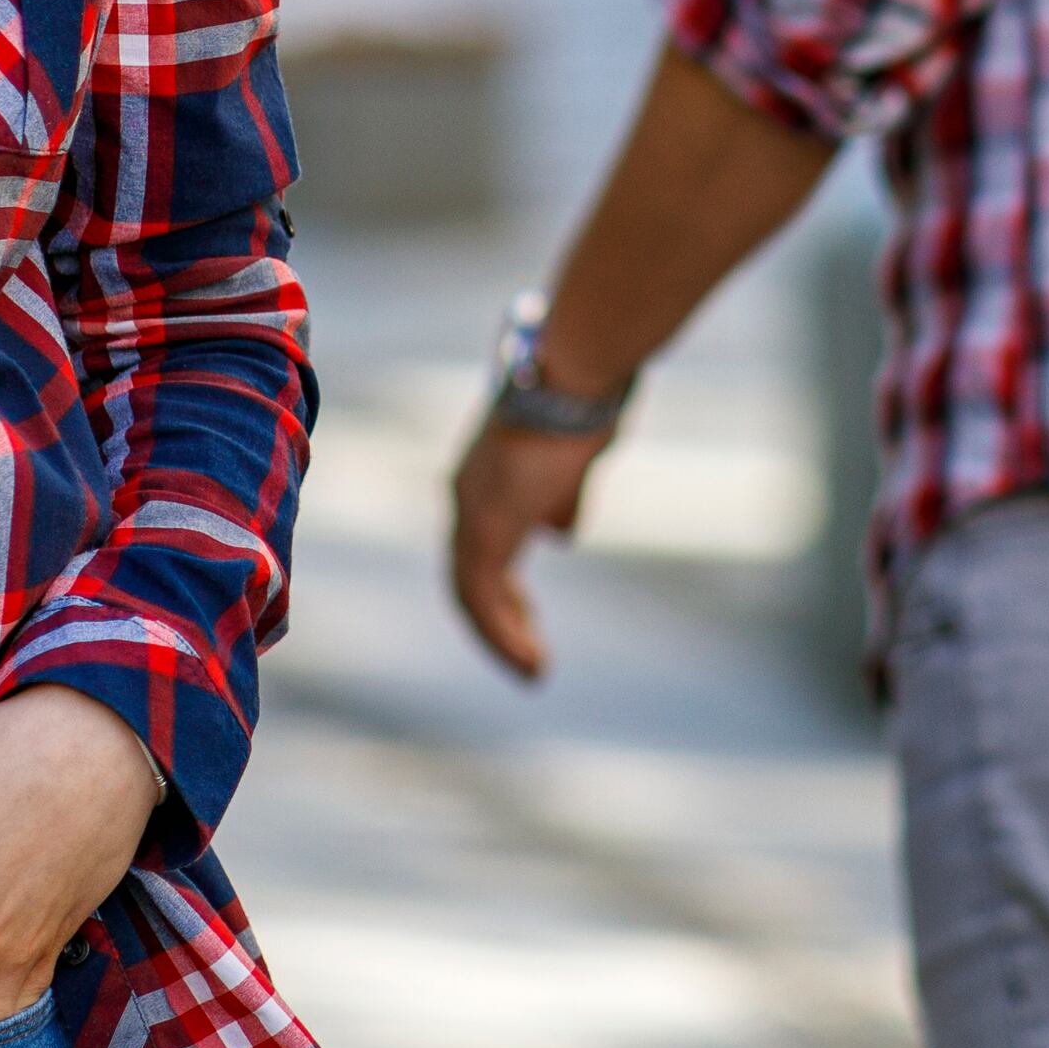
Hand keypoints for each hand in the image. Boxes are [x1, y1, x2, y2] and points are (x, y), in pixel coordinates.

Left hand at [449, 417, 613, 681]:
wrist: (574, 378)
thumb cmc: (582, 403)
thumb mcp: (573, 461)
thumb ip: (562, 498)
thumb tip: (559, 532)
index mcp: (485, 478)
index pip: (479, 544)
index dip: (501, 584)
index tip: (525, 612)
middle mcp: (466, 495)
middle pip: (468, 573)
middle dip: (500, 615)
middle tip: (528, 650)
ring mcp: (469, 512)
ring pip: (470, 592)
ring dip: (502, 635)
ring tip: (533, 669)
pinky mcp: (483, 530)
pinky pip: (483, 599)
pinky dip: (503, 635)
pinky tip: (531, 660)